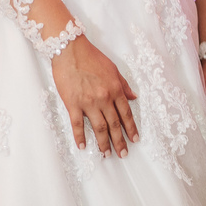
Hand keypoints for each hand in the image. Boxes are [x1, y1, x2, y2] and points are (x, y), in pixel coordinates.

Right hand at [51, 35, 138, 157]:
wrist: (70, 51)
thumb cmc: (92, 58)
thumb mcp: (114, 69)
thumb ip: (124, 85)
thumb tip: (134, 97)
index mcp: (115, 89)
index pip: (126, 113)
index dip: (131, 128)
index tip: (135, 139)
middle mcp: (104, 98)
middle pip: (114, 124)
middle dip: (120, 141)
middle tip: (123, 154)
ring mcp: (88, 102)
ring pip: (98, 127)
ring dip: (104, 143)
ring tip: (107, 155)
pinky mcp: (72, 104)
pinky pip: (77, 124)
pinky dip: (80, 137)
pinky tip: (84, 146)